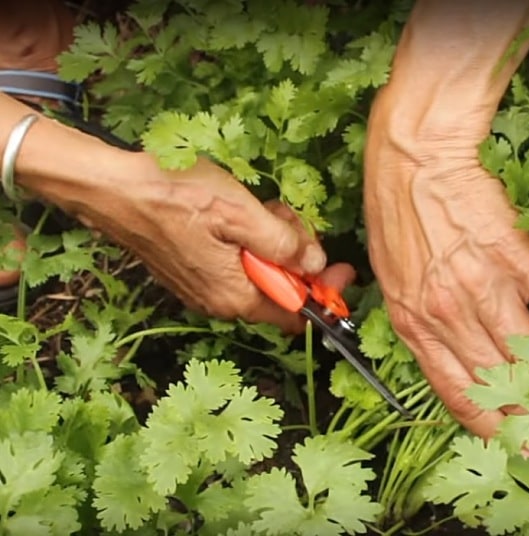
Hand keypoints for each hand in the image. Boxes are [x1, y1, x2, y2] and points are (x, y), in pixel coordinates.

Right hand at [73, 155, 354, 332]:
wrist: (114, 188)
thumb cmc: (175, 196)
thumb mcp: (241, 213)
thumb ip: (284, 244)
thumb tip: (314, 264)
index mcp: (236, 295)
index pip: (297, 314)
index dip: (325, 293)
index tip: (342, 269)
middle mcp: (221, 301)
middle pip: (280, 290)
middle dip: (296, 256)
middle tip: (289, 219)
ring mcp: (205, 287)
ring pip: (260, 272)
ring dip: (272, 243)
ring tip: (260, 209)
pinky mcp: (194, 269)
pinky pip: (237, 264)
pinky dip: (249, 241)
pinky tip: (239, 214)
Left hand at [363, 89, 528, 439]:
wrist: (412, 161)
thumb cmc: (395, 216)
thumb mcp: (391, 277)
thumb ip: (419, 317)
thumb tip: (452, 348)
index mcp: (413, 321)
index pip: (454, 388)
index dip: (487, 423)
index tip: (511, 444)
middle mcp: (446, 312)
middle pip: (496, 379)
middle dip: (528, 420)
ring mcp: (481, 284)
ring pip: (524, 350)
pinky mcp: (511, 254)